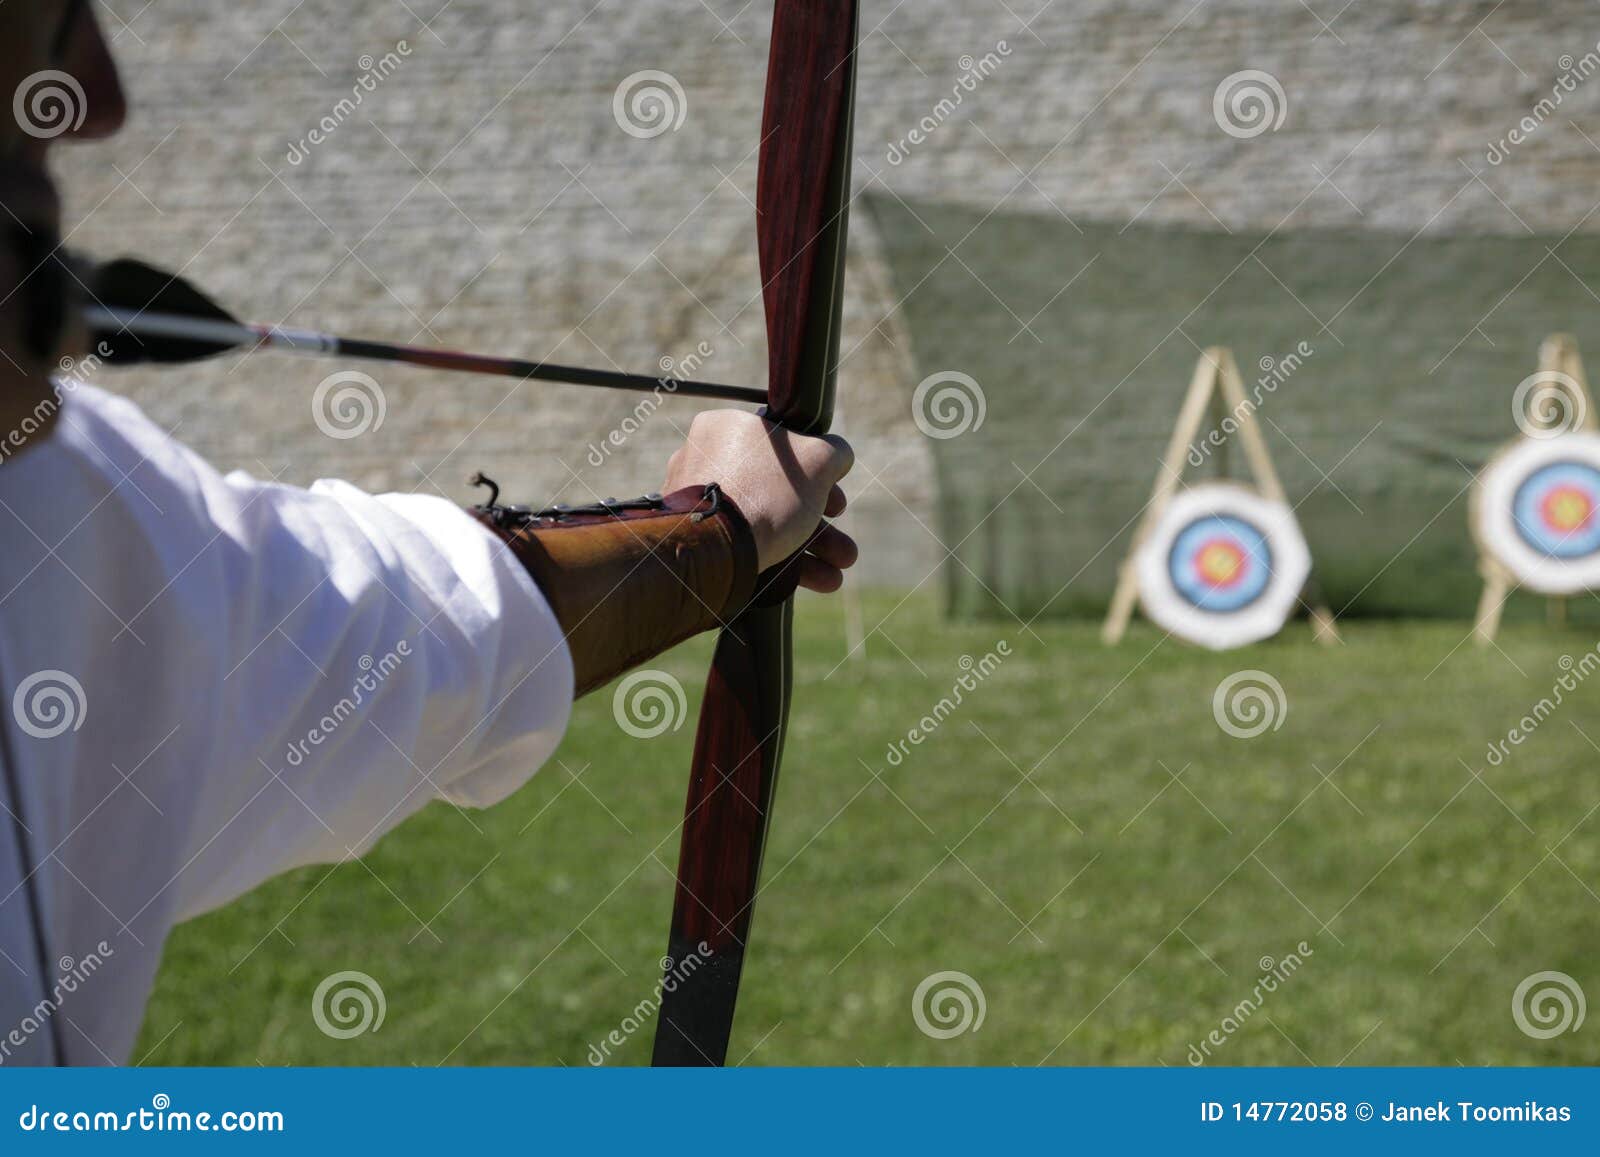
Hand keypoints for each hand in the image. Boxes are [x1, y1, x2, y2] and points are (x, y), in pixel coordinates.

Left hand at [663, 409, 857, 592]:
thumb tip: (839, 456)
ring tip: (840, 568)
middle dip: (821, 523)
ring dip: (812, 546)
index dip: (819, 475)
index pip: (784, 447)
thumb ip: (834, 452)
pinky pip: (748, 543)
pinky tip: (821, 579)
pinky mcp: (699, 538)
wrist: (714, 549)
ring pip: (768, 520)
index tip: (837, 502)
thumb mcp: (817, 460)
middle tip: (843, 544)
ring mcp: (699, 503)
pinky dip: (785, 560)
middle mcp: (706, 461)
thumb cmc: (765, 494)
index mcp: (725, 428)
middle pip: (779, 490)